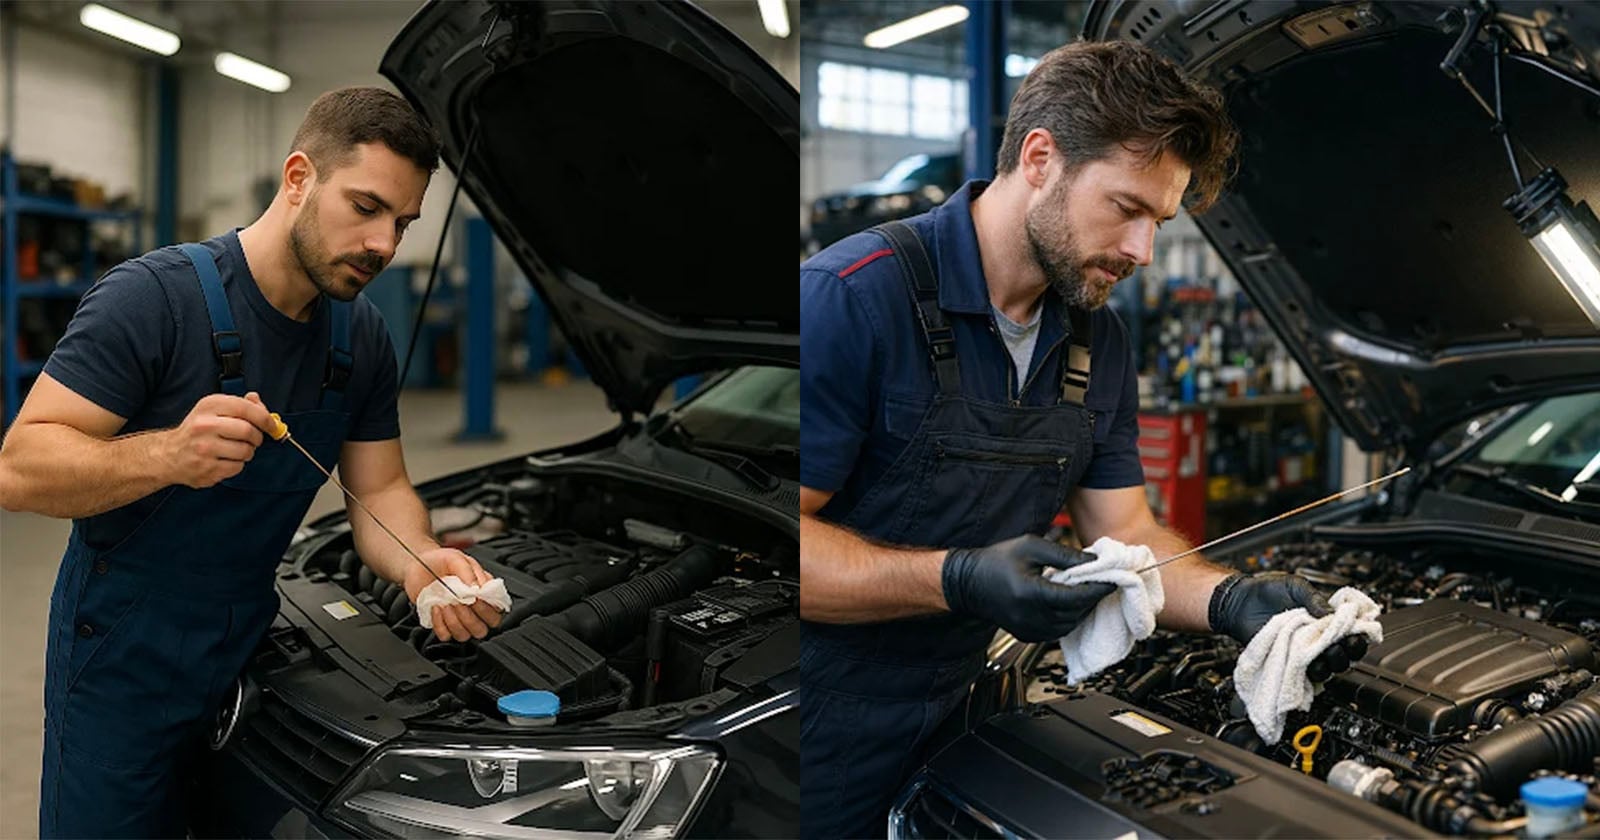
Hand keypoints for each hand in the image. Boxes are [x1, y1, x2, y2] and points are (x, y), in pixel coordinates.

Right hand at [161, 391, 274, 487]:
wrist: (168, 455)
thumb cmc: (196, 431)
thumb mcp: (213, 410)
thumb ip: (239, 404)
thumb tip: (257, 399)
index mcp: (208, 406)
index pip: (245, 408)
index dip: (264, 418)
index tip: (272, 426)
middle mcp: (204, 425)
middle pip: (248, 431)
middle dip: (257, 437)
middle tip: (254, 439)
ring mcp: (204, 448)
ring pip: (245, 451)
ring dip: (248, 452)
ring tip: (236, 450)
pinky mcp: (207, 468)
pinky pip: (237, 467)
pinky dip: (237, 465)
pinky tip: (225, 460)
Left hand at [403, 547, 505, 641]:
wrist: (417, 564)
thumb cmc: (441, 561)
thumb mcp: (456, 558)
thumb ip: (469, 572)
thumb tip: (478, 589)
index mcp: (483, 593)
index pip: (496, 612)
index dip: (488, 609)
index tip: (475, 598)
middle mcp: (472, 609)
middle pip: (482, 629)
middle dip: (470, 618)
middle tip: (459, 602)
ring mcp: (457, 618)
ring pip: (464, 635)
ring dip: (455, 621)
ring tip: (446, 603)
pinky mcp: (441, 624)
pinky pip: (445, 635)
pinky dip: (440, 624)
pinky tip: (436, 607)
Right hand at [942, 536, 1116, 642]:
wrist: (968, 583)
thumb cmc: (995, 561)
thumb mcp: (1030, 547)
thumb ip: (1063, 555)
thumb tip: (1093, 561)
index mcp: (1030, 593)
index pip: (1076, 597)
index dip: (1098, 589)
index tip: (1114, 579)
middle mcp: (1030, 616)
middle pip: (1076, 612)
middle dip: (1093, 598)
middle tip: (1104, 582)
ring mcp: (1028, 629)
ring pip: (1070, 625)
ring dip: (1082, 610)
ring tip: (1088, 592)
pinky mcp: (1027, 635)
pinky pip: (1058, 631)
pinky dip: (1069, 619)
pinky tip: (1071, 604)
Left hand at [1209, 571, 1367, 679]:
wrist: (1241, 601)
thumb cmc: (1268, 592)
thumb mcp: (1296, 587)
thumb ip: (1315, 598)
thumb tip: (1331, 613)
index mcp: (1326, 621)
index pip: (1352, 635)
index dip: (1359, 637)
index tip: (1357, 633)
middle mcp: (1318, 640)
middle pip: (1344, 657)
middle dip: (1346, 653)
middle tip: (1338, 643)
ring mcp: (1303, 653)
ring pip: (1327, 669)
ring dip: (1328, 663)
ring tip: (1319, 651)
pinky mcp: (1288, 663)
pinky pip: (1304, 675)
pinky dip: (1308, 671)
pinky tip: (1304, 660)